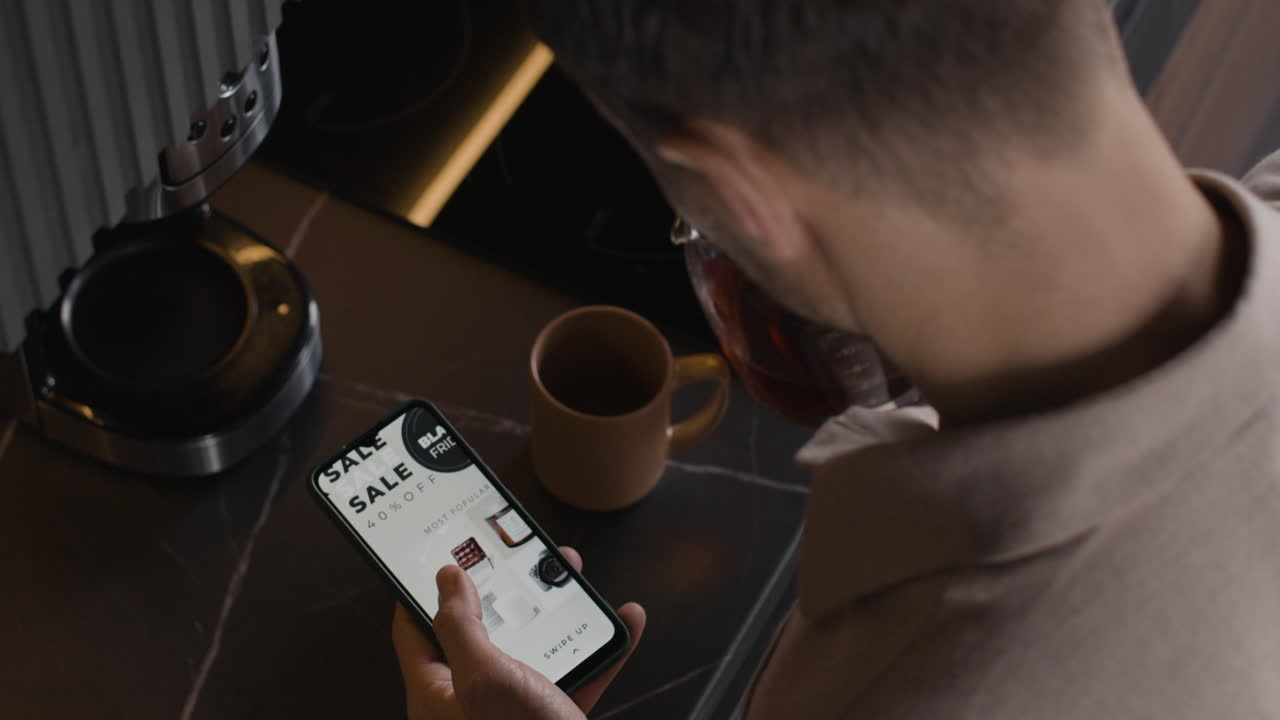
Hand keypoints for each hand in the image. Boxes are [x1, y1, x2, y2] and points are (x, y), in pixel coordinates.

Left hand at [392, 546, 645, 719]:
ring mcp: (512, 715)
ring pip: (532, 649)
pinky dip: (600, 650)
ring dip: (557, 612)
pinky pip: (576, 676)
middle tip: (518, 554)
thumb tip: (445, 580)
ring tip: (572, 577)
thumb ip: (462, 627)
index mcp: (437, 695)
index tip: (437, 550)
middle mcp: (470, 704)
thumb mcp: (485, 679)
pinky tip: (624, 622)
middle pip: (481, 632)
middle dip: (504, 589)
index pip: (413, 630)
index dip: (420, 588)